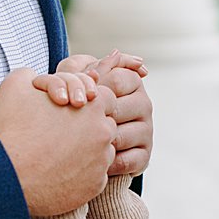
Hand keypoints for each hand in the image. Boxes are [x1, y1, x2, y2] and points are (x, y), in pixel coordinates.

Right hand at [0, 67, 115, 216]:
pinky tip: (56, 172)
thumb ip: (31, 75)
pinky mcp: (94, 187)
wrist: (6, 177)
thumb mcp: (15, 87)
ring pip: (100, 152)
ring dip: (84, 151)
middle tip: (58, 132)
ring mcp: (102, 162)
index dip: (84, 101)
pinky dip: (78, 174)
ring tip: (54, 154)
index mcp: (94, 104)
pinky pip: (93, 176)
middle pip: (104, 125)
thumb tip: (34, 78)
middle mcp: (105, 133)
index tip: (66, 107)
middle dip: (86, 127)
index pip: (103, 96)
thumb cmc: (10, 130)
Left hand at [58, 50, 151, 175]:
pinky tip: (91, 161)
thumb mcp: (73, 81)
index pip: (115, 79)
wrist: (77, 143)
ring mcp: (147, 130)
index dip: (89, 91)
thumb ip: (84, 66)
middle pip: (116, 109)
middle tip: (71, 125)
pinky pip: (125, 161)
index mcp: (132, 81)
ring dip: (95, 142)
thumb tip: (112, 55)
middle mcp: (144, 104)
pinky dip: (105, 163)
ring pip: (119, 136)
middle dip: (90, 119)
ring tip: (78, 143)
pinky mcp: (144, 156)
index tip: (73, 101)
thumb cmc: (74, 105)